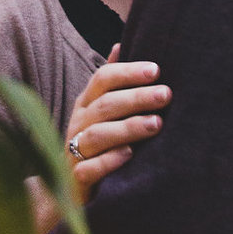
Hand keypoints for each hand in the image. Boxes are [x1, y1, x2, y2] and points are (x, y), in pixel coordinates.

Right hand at [64, 44, 170, 201]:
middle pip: (106, 104)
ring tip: (156, 124)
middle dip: (137, 97)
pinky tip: (129, 155)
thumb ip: (110, 82)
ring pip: (99, 134)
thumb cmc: (95, 144)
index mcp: (86, 103)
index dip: (128, 72)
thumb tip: (120, 44)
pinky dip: (108, 161)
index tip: (156, 70)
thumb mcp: (99, 109)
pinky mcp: (76, 178)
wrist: (66, 189)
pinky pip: (89, 168)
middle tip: (166, 94)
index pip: (103, 78)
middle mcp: (78, 122)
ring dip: (128, 127)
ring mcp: (74, 150)